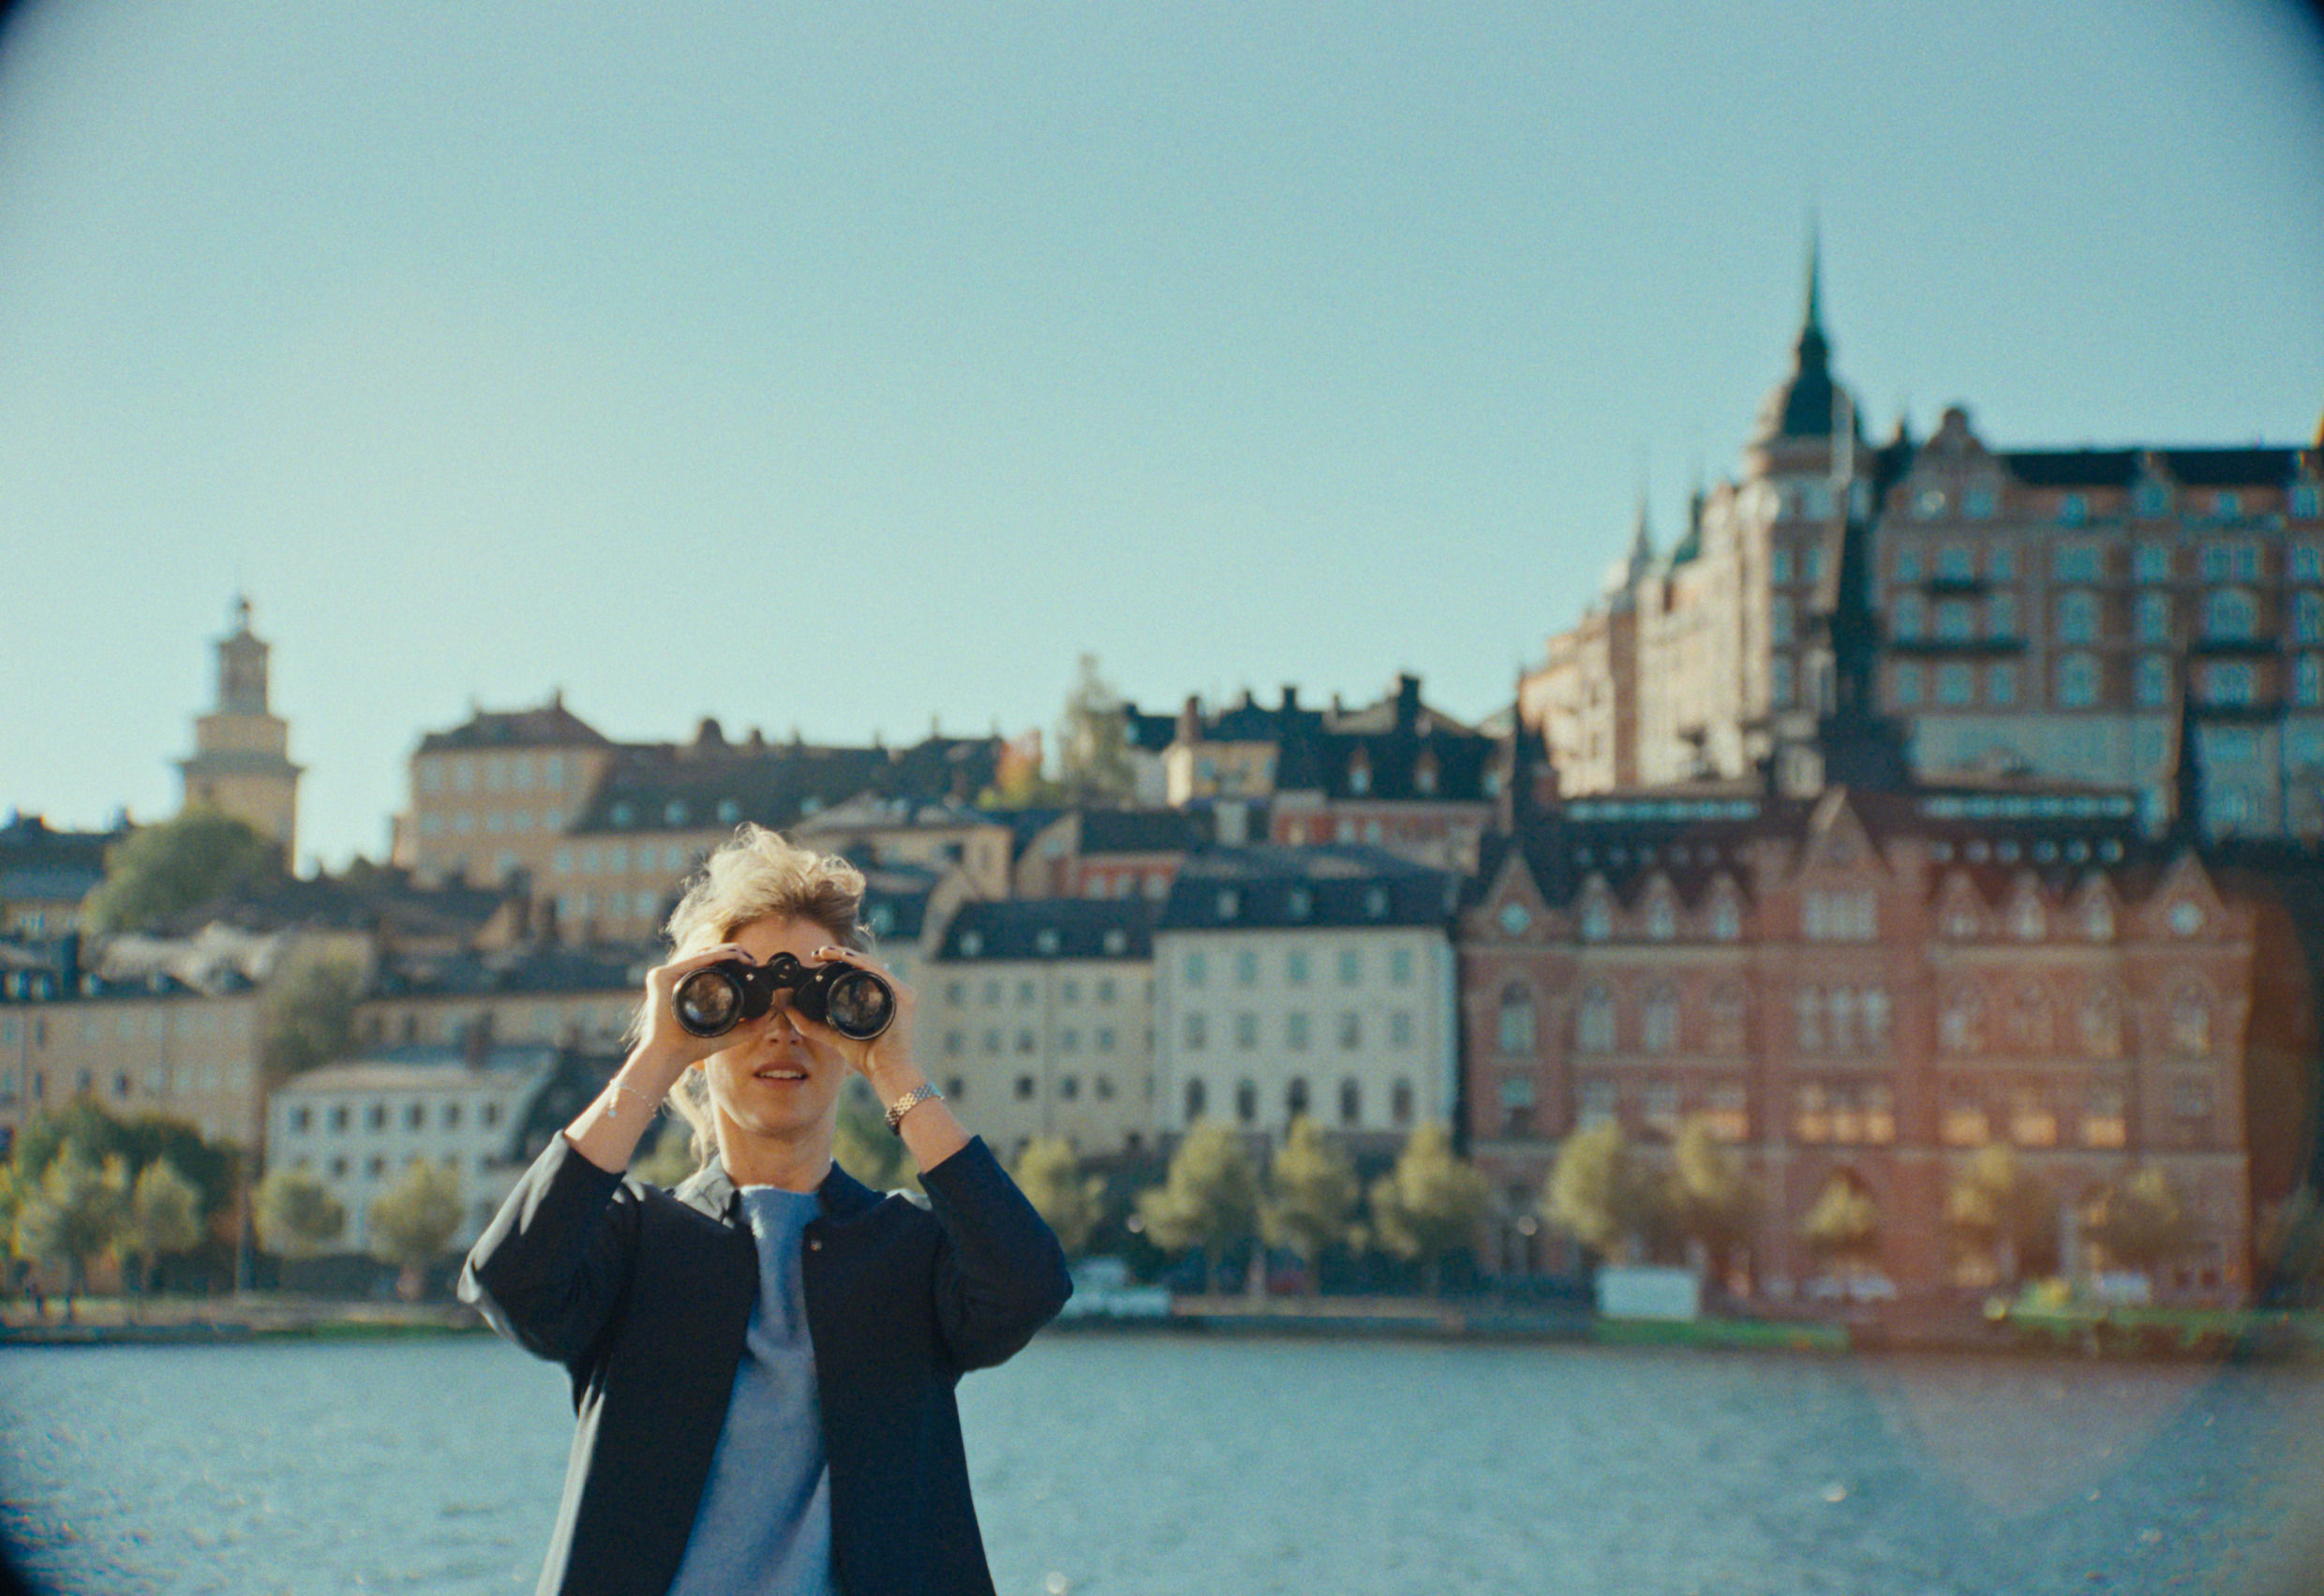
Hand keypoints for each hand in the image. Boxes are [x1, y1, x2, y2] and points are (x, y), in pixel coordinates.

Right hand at [630, 942, 758, 1089]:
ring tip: (747, 958)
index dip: (732, 960)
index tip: (753, 965)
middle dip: (733, 953)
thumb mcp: (728, 1033)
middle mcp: (675, 977)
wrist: (672, 1055)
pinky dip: (716, 955)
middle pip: (707, 956)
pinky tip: (732, 956)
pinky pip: (694, 960)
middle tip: (752, 961)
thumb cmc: (692, 1046)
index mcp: (685, 985)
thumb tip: (773, 1014)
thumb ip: (750, 1026)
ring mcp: (665, 975)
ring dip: (728, 951)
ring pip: (703, 954)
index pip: (711, 965)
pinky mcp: (660, 976)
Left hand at [788, 945, 922, 1095]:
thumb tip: (785, 1006)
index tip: (818, 957)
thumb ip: (809, 1023)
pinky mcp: (904, 995)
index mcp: (878, 995)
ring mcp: (900, 991)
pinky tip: (845, 957)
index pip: (858, 970)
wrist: (885, 1068)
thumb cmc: (865, 1054)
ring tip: (826, 952)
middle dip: (840, 954)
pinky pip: (880, 972)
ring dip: (847, 954)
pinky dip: (861, 962)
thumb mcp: (831, 1033)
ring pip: (871, 963)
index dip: (838, 960)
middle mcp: (890, 990)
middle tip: (818, 953)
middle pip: (864, 963)